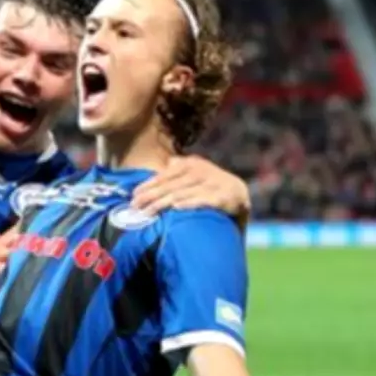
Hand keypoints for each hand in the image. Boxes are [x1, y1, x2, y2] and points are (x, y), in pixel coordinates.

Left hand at [131, 156, 250, 217]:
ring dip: (163, 203)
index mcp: (192, 164)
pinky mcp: (228, 197)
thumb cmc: (209, 191)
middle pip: (171, 185)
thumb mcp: (192, 178)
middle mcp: (204, 170)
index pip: (166, 174)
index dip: (148, 185)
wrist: (242, 199)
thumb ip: (177, 173)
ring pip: (184, 193)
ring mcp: (216, 183)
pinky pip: (205, 201)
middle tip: (135, 207)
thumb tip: (160, 167)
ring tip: (149, 212)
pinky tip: (176, 209)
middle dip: (151, 196)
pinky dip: (190, 204)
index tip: (133, 196)